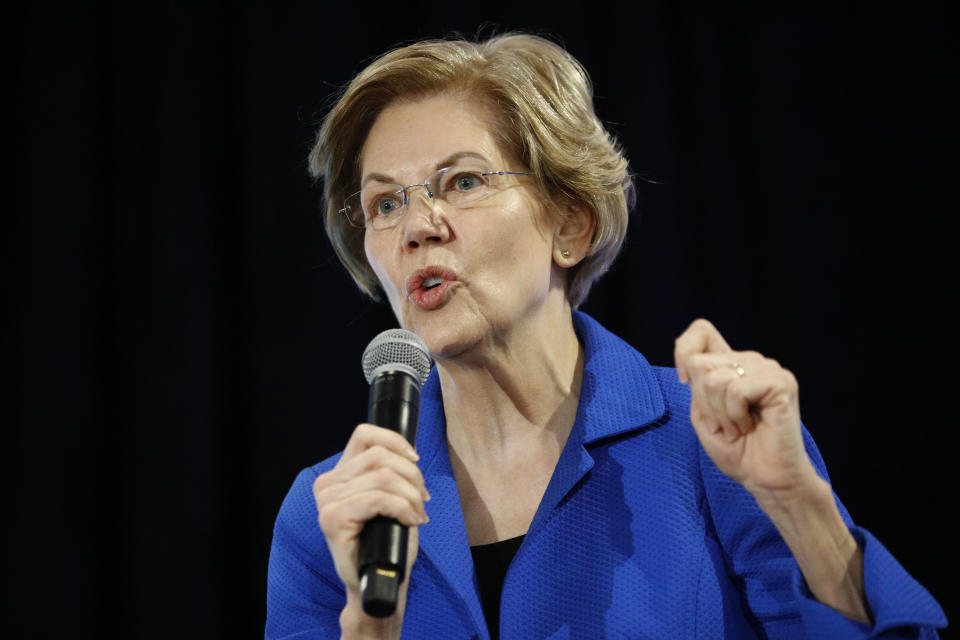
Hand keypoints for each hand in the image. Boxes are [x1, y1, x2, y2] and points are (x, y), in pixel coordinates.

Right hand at [312, 424, 428, 624]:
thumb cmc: (387, 539)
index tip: (415, 460)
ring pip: (383, 477)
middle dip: (411, 474)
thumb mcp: (389, 496)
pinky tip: (411, 521)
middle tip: (422, 498)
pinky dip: (403, 507)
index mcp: (338, 473)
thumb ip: (389, 471)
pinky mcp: (333, 519)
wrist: (380, 580)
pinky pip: (379, 499)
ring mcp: (326, 502)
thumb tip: (410, 451)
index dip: (395, 441)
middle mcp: (326, 484)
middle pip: (379, 456)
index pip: (365, 435)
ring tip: (418, 512)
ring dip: (410, 494)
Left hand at [674, 319, 816, 498]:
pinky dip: (735, 415)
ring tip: (736, 428)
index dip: (684, 351)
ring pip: (715, 378)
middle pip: (701, 363)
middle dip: (704, 402)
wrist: (764, 478)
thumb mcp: (702, 413)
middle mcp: (750, 360)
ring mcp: (768, 368)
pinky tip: (750, 426)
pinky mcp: (781, 382)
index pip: (701, 331)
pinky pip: (736, 390)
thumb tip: (693, 362)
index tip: (685, 381)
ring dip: (720, 413)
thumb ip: (696, 383)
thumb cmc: (736, 450)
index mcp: (730, 364)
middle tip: (723, 425)